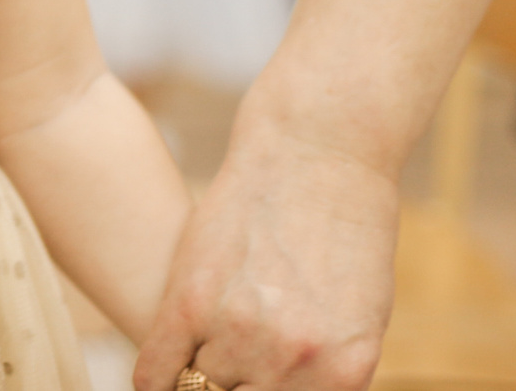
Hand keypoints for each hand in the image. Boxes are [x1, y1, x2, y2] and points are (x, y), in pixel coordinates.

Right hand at [133, 119, 397, 390]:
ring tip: (206, 351)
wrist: (317, 148)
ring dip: (201, 374)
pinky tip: (159, 376)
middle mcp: (292, 360)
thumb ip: (325, 373)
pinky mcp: (189, 297)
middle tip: (229, 369)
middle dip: (235, 387)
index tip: (248, 387)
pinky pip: (156, 371)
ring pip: (199, 388)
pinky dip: (155, 380)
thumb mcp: (360, 317)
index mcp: (345, 372)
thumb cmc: (345, 227)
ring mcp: (238, 330)